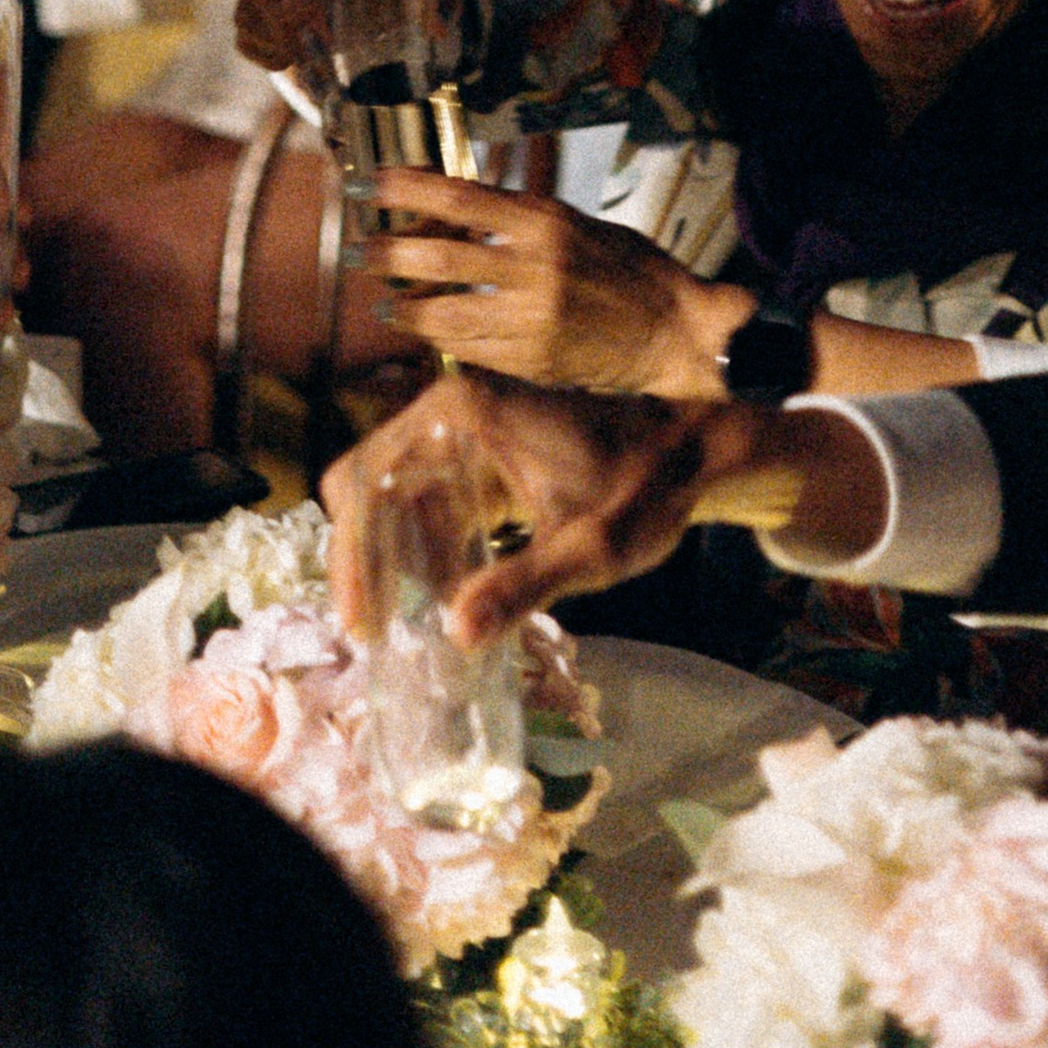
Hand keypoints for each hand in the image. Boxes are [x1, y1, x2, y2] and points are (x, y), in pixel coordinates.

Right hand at [232, 0, 462, 79]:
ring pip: (248, 4)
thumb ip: (434, 1)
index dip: (302, 0)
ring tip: (305, 61)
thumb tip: (439, 31)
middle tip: (313, 57)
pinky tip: (287, 61)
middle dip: (284, 29)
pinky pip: (242, 25)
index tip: (325, 37)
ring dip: (272, 41)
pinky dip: (260, 49)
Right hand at [322, 369, 875, 647]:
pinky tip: (448, 602)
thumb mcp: (592, 547)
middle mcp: (450, 410)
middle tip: (378, 637)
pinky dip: (428, 553)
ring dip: (395, 561)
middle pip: (370, 486)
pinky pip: (432, 504)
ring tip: (407, 632)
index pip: (369, 477)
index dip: (352, 554)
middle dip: (366, 563)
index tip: (363, 624)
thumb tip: (457, 634)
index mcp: (462, 413)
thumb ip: (525, 585)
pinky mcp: (483, 457)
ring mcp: (465, 431)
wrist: (695, 451)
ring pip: (396, 498)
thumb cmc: (646, 486)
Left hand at [360, 170, 749, 392]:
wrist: (674, 330)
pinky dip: (441, 340)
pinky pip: (469, 350)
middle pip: (438, 256)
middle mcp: (534, 268)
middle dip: (388, 253)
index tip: (366, 184)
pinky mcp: (531, 361)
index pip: (457, 196)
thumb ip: (517, 222)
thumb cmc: (628, 268)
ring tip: (381, 303)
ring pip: (443, 312)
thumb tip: (452, 214)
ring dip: (403, 307)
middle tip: (359, 250)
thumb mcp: (574, 224)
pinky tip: (428, 333)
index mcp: (545, 222)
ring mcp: (531, 319)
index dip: (404, 189)